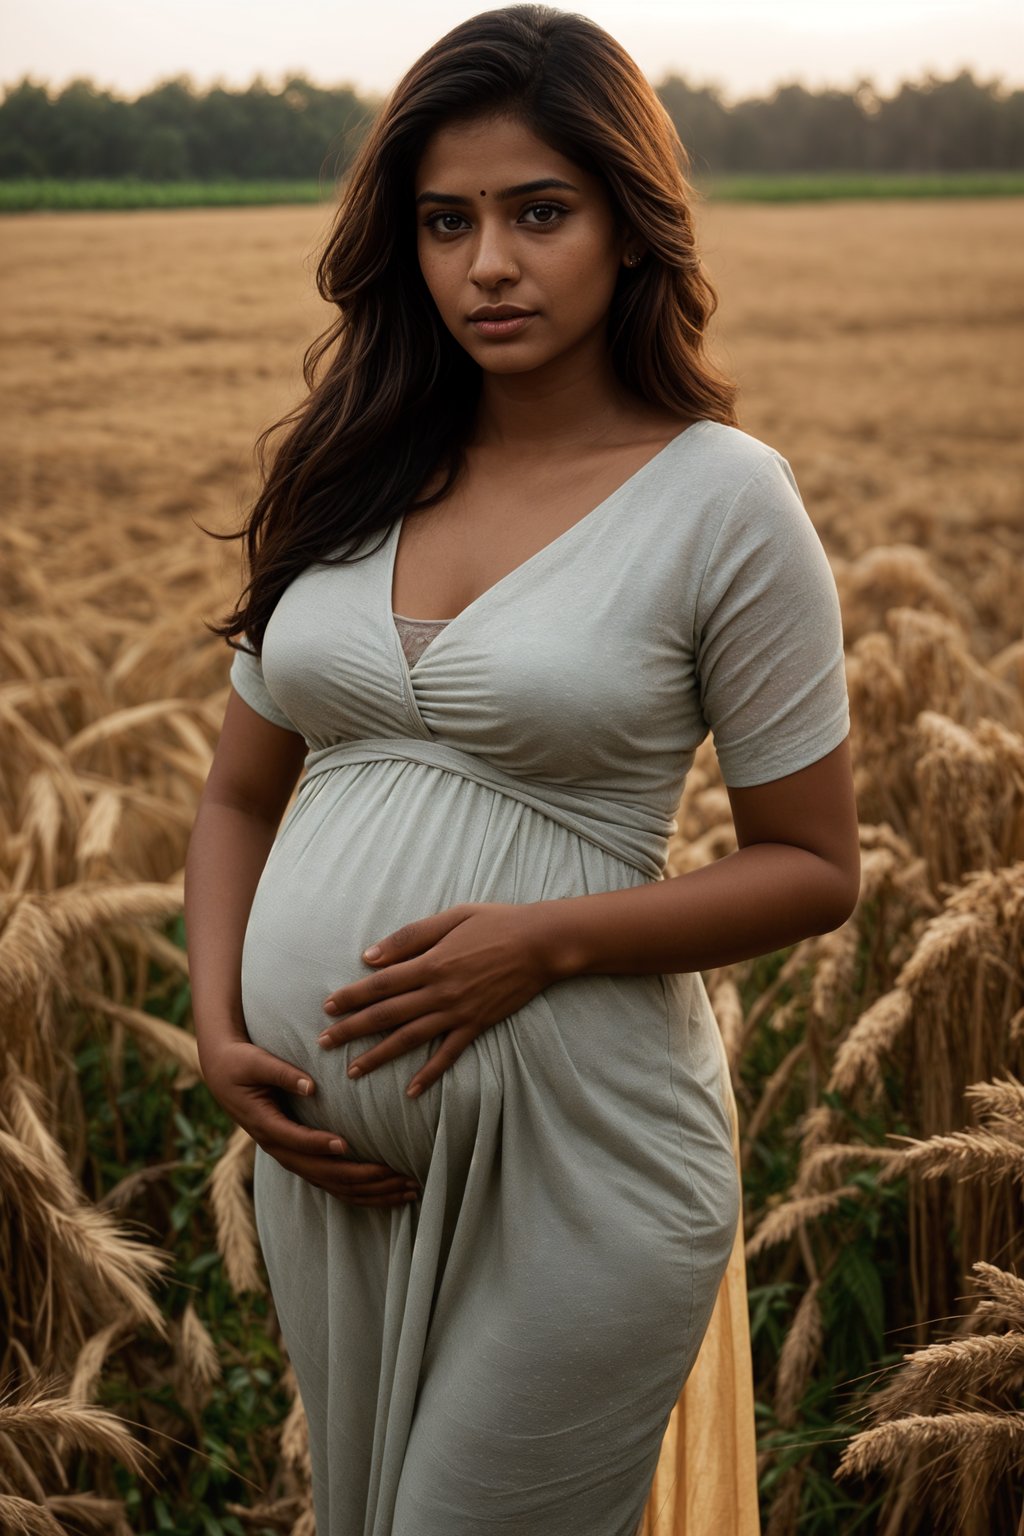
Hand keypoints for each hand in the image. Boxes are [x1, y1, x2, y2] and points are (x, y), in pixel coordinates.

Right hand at [200, 1036, 420, 1206]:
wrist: (222, 1074)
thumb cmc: (240, 1062)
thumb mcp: (255, 1062)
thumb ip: (283, 1072)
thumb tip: (312, 1085)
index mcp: (265, 1124)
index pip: (294, 1139)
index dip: (317, 1144)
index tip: (344, 1144)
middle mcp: (278, 1147)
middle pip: (322, 1173)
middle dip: (362, 1178)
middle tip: (398, 1175)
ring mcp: (290, 1156)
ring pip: (332, 1185)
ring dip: (371, 1191)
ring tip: (409, 1190)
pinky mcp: (300, 1157)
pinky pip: (332, 1182)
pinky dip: (362, 1191)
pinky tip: (389, 1193)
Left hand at [317, 902, 555, 1097]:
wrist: (541, 944)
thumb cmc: (495, 923)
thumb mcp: (451, 918)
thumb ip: (410, 937)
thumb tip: (370, 957)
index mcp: (430, 963)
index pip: (380, 984)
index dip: (351, 997)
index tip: (327, 1008)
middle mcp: (439, 992)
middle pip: (387, 1015)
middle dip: (352, 1030)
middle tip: (324, 1043)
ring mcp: (458, 1013)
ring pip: (410, 1039)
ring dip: (379, 1056)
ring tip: (354, 1071)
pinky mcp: (477, 1026)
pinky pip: (449, 1055)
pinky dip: (430, 1075)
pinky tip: (411, 1090)